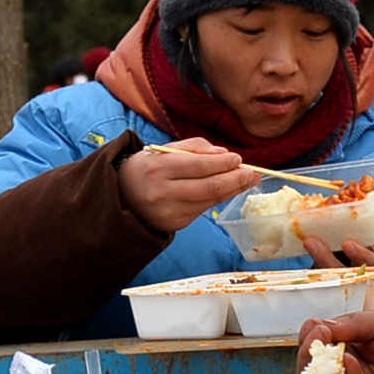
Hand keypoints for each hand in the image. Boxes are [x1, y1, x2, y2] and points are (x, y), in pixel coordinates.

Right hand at [119, 138, 253, 234]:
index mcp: (157, 168)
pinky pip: (202, 210)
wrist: (121, 197)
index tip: (238, 159)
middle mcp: (162, 193)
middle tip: (253, 173)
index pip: (198, 166)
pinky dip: (217, 199)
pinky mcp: (174, 225)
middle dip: (235, 180)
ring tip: (247, 181)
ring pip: (209, 201)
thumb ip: (194, 148)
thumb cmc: (146, 168)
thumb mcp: (163, 150)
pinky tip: (227, 190)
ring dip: (232, 191)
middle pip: (209, 188)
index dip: (222, 164)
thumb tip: (224, 154)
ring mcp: (168, 212)